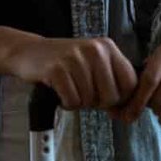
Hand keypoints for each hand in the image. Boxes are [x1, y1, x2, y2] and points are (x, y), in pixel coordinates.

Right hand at [6, 36, 136, 110]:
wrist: (30, 51)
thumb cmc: (64, 62)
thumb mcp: (93, 63)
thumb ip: (111, 82)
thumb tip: (127, 113)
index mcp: (108, 47)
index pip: (130, 82)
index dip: (122, 99)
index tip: (109, 104)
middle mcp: (94, 50)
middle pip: (111, 96)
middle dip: (97, 103)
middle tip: (84, 94)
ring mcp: (75, 58)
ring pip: (90, 100)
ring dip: (78, 102)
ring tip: (70, 89)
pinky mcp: (57, 69)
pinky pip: (72, 100)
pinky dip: (66, 103)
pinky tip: (60, 92)